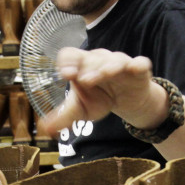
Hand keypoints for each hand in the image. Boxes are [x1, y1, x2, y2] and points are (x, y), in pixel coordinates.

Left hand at [37, 47, 168, 136]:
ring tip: (104, 75)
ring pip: (115, 60)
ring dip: (109, 67)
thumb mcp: (81, 109)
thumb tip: (44, 129)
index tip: (65, 74)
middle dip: (88, 68)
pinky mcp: (138, 70)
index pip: (71, 55)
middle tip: (84, 81)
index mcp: (82, 66)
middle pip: (92, 58)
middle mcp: (100, 60)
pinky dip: (138, 65)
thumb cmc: (100, 99)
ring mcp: (120, 63)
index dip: (67, 62)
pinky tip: (134, 68)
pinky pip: (140, 63)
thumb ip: (63, 117)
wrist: (127, 101)